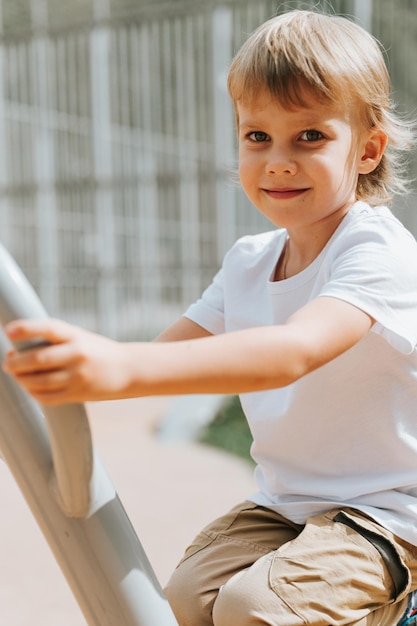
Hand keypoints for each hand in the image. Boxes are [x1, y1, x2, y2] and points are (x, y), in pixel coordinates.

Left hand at [3, 319, 131, 404]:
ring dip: (21, 379)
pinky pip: (47, 397)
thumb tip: (18, 349)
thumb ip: (55, 340)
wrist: (128, 369)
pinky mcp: (78, 394)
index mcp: (77, 336)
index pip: (49, 328)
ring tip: (17, 375)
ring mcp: (78, 376)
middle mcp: (78, 355)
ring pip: (38, 381)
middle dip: (16, 362)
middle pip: (37, 359)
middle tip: (8, 362)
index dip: (26, 328)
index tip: (8, 331)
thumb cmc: (97, 351)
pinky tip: (30, 387)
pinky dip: (33, 392)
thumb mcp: (80, 337)